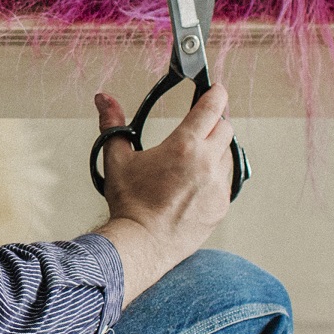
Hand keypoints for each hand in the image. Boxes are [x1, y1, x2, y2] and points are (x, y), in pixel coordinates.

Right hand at [93, 84, 235, 301]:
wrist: (143, 244)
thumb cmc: (130, 204)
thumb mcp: (117, 159)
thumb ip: (113, 124)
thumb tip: (103, 98)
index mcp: (184, 147)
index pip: (211, 109)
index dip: (216, 94)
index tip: (216, 89)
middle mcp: (207, 164)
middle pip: (226, 128)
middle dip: (216, 120)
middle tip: (203, 120)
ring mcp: (218, 186)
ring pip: (229, 154)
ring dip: (218, 148)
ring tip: (198, 153)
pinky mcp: (222, 206)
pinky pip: (227, 180)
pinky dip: (218, 173)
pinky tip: (200, 178)